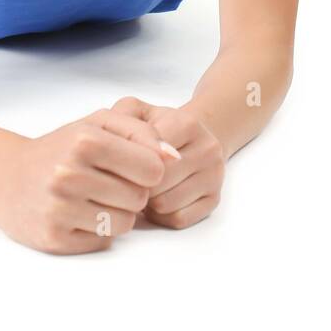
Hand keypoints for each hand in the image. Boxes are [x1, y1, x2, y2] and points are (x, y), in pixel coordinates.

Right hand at [0, 107, 178, 254]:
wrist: (7, 177)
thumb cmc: (63, 147)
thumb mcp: (100, 124)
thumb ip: (142, 132)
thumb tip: (174, 157)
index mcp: (85, 140)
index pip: (153, 169)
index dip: (148, 170)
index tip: (132, 166)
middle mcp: (69, 174)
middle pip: (140, 198)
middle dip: (132, 192)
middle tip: (108, 182)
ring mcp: (59, 208)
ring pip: (125, 223)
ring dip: (118, 213)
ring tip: (95, 198)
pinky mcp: (53, 238)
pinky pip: (103, 241)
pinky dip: (98, 230)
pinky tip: (79, 214)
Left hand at [111, 97, 224, 228]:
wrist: (190, 137)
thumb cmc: (156, 127)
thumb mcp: (137, 111)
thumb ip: (121, 117)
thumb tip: (116, 146)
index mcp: (188, 123)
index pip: (150, 155)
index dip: (128, 164)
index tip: (119, 161)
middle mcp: (207, 148)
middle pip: (157, 183)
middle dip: (136, 185)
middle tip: (129, 177)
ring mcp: (215, 176)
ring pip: (166, 205)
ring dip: (147, 202)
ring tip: (144, 186)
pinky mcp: (214, 200)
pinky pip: (178, 219)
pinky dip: (162, 216)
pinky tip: (158, 198)